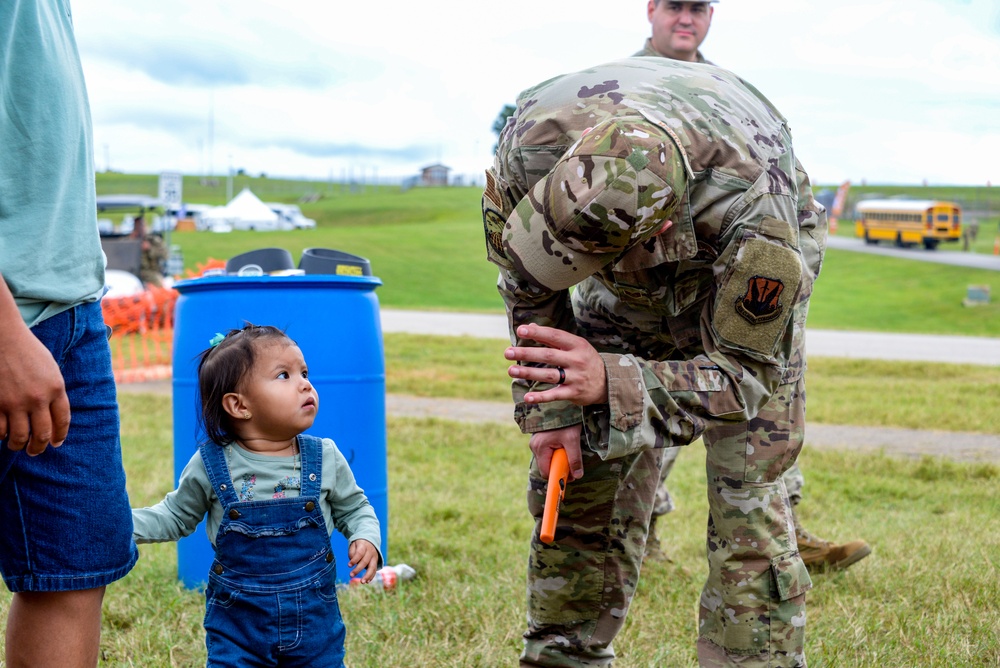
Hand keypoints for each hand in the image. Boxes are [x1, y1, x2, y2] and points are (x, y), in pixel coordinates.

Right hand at [0, 320, 69, 455]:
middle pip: (42, 434)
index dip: (59, 435)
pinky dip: (1, 435)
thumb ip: (54, 391)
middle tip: (35, 451)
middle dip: (39, 447)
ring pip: (19, 437)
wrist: (3, 338)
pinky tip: (2, 434)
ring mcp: (15, 402)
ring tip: (17, 446)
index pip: (62, 421)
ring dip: (19, 445)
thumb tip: (53, 415)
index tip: (56, 443)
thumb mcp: (51, 369)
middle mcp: (37, 398)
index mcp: (56, 389)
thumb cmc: (28, 351)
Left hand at [348, 539, 379, 582]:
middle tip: (351, 575)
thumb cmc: (358, 545)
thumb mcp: (354, 545)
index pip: (359, 553)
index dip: (354, 560)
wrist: (369, 540)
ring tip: (362, 582)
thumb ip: (352, 553)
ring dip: (367, 575)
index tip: (348, 565)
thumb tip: (353, 562)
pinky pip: (374, 570)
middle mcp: (370, 552)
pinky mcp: (376, 562)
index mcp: (364, 546)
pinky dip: (371, 576)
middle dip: (358, 569)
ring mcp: (374, 557)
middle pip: (365, 561)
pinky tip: (367, 581)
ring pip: (372, 567)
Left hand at [505, 324, 607, 405]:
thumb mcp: (575, 345)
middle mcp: (576, 360)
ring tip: (511, 371)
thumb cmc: (585, 359)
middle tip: (507, 352)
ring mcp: (576, 377)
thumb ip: (553, 337)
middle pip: (548, 355)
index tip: (520, 330)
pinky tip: (526, 397)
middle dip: (526, 354)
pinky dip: (540, 397)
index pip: (554, 336)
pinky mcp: (574, 393)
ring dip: (528, 373)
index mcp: (577, 344)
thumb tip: (529, 326)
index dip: (537, 333)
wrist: (607, 382)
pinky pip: (554, 395)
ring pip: (549, 375)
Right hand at [530, 424, 584, 480]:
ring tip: (569, 451)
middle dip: (559, 468)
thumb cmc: (566, 421)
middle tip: (572, 464)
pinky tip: (564, 446)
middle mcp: (534, 446)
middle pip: (546, 466)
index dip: (558, 476)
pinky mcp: (539, 440)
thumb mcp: (573, 440)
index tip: (570, 477)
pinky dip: (556, 453)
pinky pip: (547, 453)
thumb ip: (574, 459)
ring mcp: (535, 442)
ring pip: (547, 460)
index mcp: (540, 447)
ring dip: (558, 460)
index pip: (546, 472)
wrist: (561, 404)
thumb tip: (578, 476)